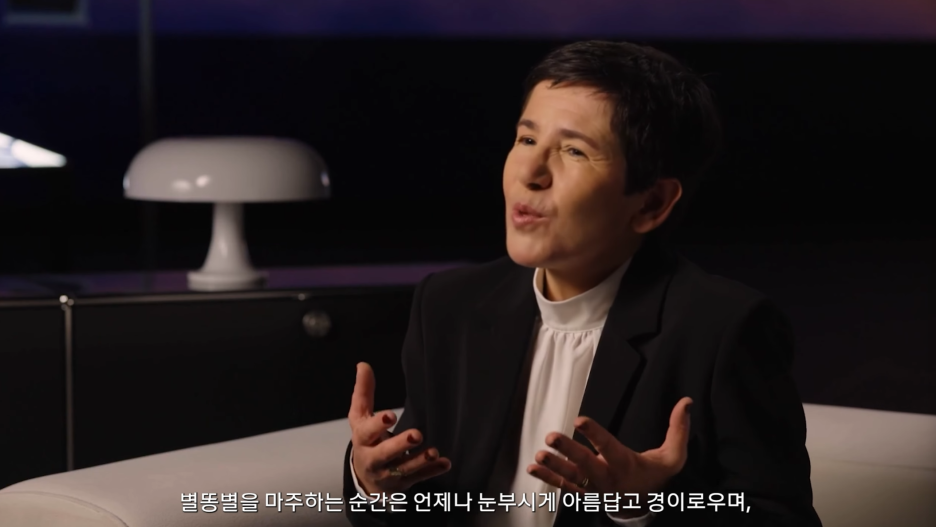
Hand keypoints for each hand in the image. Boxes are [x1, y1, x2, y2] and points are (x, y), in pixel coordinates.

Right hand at [348, 362, 450, 494]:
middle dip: (400, 445)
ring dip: (420, 460)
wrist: (366, 479)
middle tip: (416, 434)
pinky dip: (432, 471)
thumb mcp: (360, 417)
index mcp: (363, 439)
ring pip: (404, 468)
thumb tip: (363, 365)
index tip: (391, 415)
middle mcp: (374, 458)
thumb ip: (363, 393)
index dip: (378, 425)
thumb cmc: (366, 441)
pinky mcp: (403, 483)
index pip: (367, 432)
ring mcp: (389, 473)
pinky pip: (419, 478)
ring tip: (434, 451)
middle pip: (385, 453)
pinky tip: (445, 463)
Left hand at [528, 397, 692, 518]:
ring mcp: (593, 488)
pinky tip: (532, 467)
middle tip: (551, 436)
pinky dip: (548, 478)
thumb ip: (679, 429)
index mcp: (625, 464)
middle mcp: (607, 477)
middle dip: (568, 450)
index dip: (594, 434)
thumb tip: (686, 402)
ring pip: (571, 477)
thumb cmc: (655, 476)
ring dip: (553, 467)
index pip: (608, 447)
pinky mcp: (584, 494)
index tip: (579, 420)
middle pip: (585, 464)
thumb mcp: (673, 457)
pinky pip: (563, 487)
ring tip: (539, 454)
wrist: (643, 508)